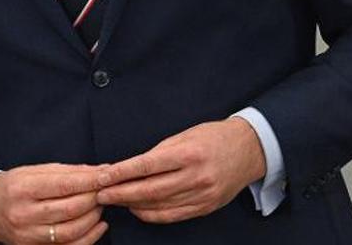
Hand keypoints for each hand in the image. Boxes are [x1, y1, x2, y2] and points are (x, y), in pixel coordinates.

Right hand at [0, 163, 109, 244]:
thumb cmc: (12, 187)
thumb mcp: (32, 171)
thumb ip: (66, 172)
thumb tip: (98, 171)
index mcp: (22, 189)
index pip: (63, 185)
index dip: (89, 181)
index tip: (107, 176)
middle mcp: (23, 213)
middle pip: (70, 209)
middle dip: (94, 198)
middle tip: (105, 190)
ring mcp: (28, 234)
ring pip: (71, 230)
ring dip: (93, 217)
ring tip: (99, 205)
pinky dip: (89, 237)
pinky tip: (98, 225)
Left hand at [95, 118, 265, 223]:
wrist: (250, 149)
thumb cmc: (214, 137)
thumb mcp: (184, 136)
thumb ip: (158, 153)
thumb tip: (130, 168)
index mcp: (188, 154)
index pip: (146, 166)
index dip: (121, 173)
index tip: (102, 176)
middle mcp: (196, 176)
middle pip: (150, 190)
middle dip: (120, 193)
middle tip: (100, 193)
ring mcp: (202, 195)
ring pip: (159, 205)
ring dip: (132, 205)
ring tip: (114, 200)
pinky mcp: (206, 207)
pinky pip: (173, 215)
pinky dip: (151, 214)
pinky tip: (137, 209)